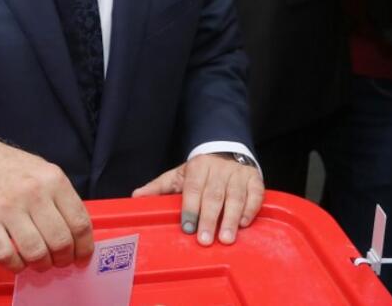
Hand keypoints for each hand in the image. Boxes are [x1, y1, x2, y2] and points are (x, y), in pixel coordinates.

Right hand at [0, 130, 93, 272]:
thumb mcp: (42, 172)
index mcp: (53, 179)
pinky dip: (15, 266)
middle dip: (63, 260)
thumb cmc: (8, 168)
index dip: (84, 247)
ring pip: (36, 252)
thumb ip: (60, 200)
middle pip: (60, 242)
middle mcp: (33, 192)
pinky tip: (17, 261)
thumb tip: (77, 237)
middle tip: (58, 261)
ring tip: (38, 262)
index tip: (81, 257)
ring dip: (40, 265)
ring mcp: (7, 206)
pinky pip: (6, 256)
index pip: (80, 223)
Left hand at [132, 154, 263, 246]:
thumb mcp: (178, 175)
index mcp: (198, 167)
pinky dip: (249, 210)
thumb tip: (136, 197)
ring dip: (230, 219)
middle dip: (209, 219)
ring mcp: (238, 174)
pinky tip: (243, 224)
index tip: (187, 227)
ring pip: (235, 197)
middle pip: (214, 195)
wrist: (226, 151)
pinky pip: (255, 195)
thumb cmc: (200, 171)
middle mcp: (219, 169)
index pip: (193, 188)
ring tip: (226, 239)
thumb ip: (159, 187)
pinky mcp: (255, 179)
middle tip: (205, 240)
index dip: (190, 208)